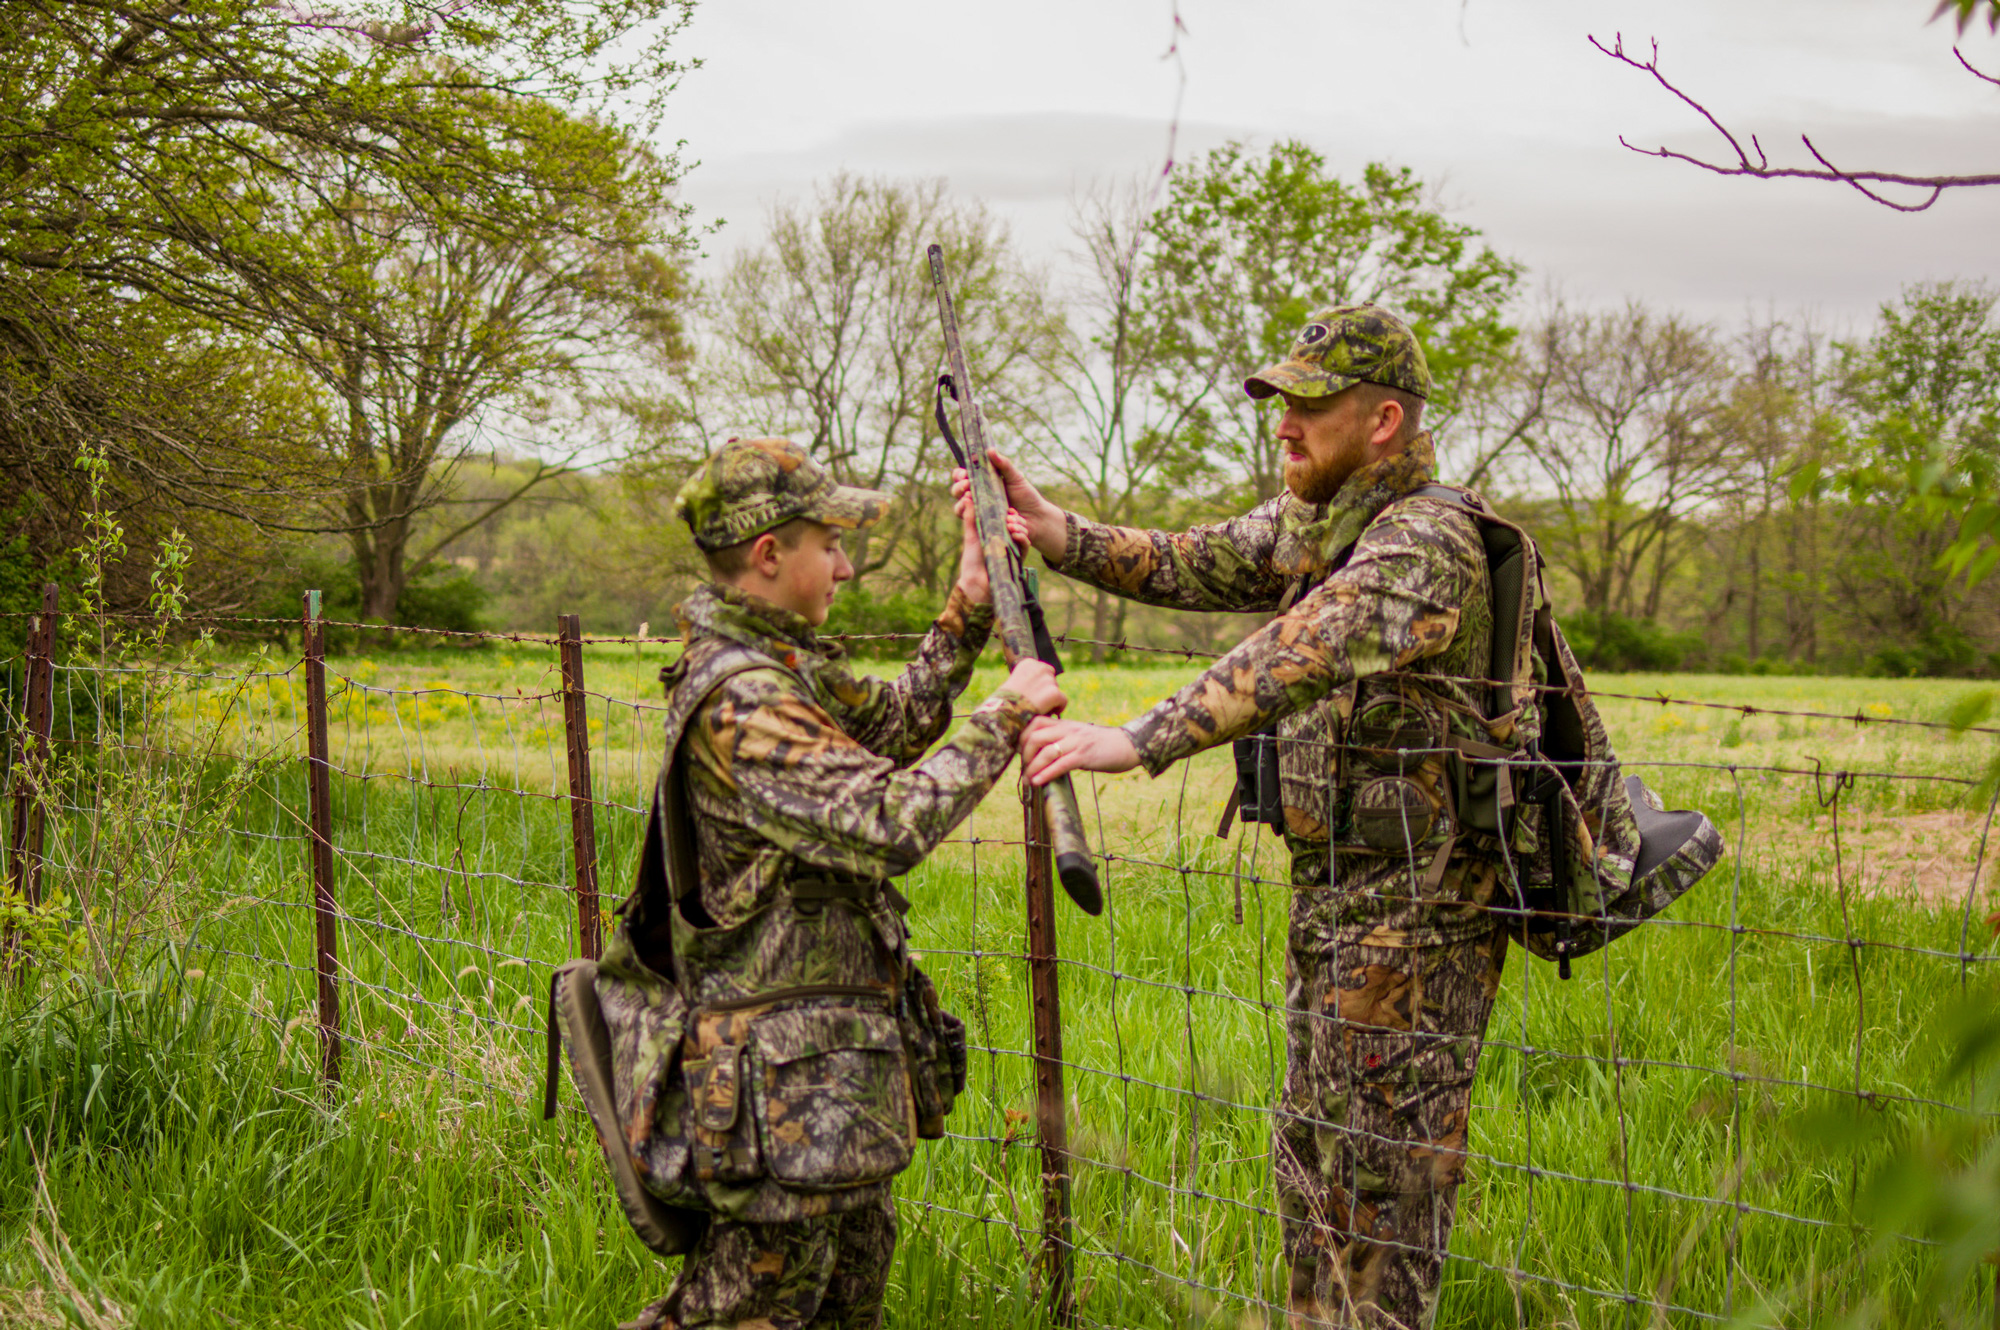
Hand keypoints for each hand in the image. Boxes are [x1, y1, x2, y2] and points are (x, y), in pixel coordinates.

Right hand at [949, 448, 1065, 561]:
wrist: (1036, 518)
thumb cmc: (1025, 496)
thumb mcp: (1015, 477)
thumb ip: (1003, 464)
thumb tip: (990, 449)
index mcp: (982, 483)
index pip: (962, 477)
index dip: (959, 475)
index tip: (964, 474)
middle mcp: (977, 498)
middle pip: (957, 493)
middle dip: (958, 488)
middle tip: (967, 486)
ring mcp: (979, 513)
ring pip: (960, 510)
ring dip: (962, 505)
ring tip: (970, 500)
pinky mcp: (984, 527)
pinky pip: (974, 525)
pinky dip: (978, 519)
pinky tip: (984, 515)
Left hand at [951, 494, 1030, 603]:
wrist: (976, 583)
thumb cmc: (972, 560)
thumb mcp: (971, 535)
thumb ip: (970, 517)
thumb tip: (966, 497)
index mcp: (995, 533)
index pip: (1004, 518)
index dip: (1007, 511)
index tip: (1006, 505)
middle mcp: (1005, 540)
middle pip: (1015, 525)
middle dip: (1015, 518)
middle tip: (1011, 513)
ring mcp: (1012, 549)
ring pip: (1021, 534)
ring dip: (1019, 527)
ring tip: (1012, 523)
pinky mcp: (1017, 559)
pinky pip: (1024, 547)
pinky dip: (1022, 539)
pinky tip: (1018, 534)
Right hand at [1000, 659, 1065, 715]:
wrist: (1005, 711)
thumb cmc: (1005, 700)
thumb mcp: (1013, 682)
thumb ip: (1028, 680)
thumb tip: (1039, 688)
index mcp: (1029, 663)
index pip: (1043, 670)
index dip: (1040, 683)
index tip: (1034, 693)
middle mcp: (1040, 668)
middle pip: (1051, 679)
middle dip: (1046, 690)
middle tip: (1037, 702)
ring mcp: (1048, 680)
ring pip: (1056, 690)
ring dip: (1050, 699)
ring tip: (1039, 709)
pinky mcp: (1054, 693)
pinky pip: (1063, 701)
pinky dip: (1059, 707)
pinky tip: (1050, 713)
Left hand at [1021, 717, 1138, 783]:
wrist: (1130, 745)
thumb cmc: (1104, 745)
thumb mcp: (1080, 737)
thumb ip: (1064, 741)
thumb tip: (1045, 757)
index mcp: (1065, 724)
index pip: (1035, 722)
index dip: (1023, 736)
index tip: (1021, 752)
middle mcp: (1068, 730)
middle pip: (1035, 736)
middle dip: (1024, 754)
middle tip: (1023, 768)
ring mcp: (1076, 742)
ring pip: (1046, 751)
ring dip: (1033, 767)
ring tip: (1028, 779)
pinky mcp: (1085, 755)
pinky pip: (1061, 764)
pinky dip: (1046, 774)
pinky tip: (1038, 782)